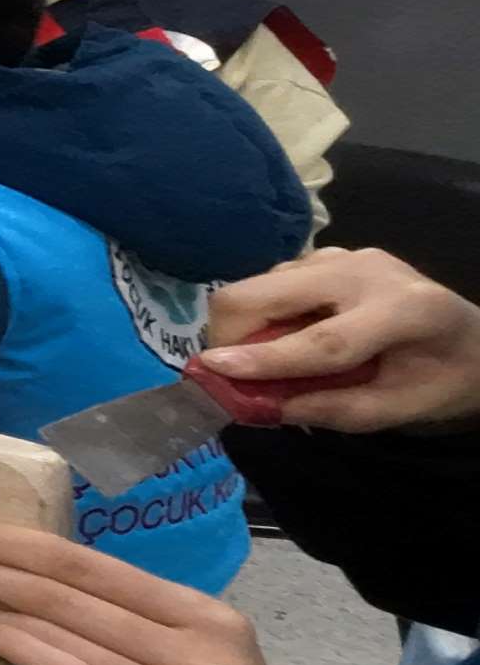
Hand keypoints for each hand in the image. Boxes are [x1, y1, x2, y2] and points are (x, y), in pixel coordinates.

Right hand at [198, 248, 479, 430]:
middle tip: (234, 375)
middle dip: (233, 334)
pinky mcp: (327, 254)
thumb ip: (332, 410)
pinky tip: (291, 334)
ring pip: (261, 283)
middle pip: (267, 291)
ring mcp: (344, 254)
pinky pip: (273, 280)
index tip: (211, 372)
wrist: (474, 341)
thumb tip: (259, 408)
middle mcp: (366, 269)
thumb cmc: (441, 381)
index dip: (264, 358)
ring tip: (272, 360)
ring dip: (249, 325)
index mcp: (403, 310)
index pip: (321, 339)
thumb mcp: (398, 410)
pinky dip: (265, 313)